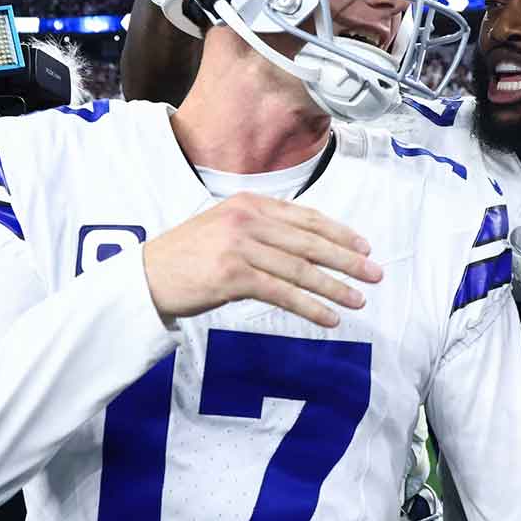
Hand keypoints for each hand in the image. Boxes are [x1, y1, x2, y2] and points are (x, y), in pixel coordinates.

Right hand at [142, 192, 381, 328]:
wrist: (145, 276)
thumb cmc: (185, 257)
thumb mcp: (223, 227)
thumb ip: (259, 228)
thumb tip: (301, 246)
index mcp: (248, 203)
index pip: (305, 217)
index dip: (338, 232)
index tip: (363, 246)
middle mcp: (247, 219)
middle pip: (310, 241)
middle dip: (347, 259)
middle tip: (375, 273)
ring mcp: (240, 246)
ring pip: (301, 269)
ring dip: (335, 287)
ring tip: (358, 301)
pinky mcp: (234, 275)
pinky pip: (283, 292)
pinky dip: (311, 306)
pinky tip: (330, 317)